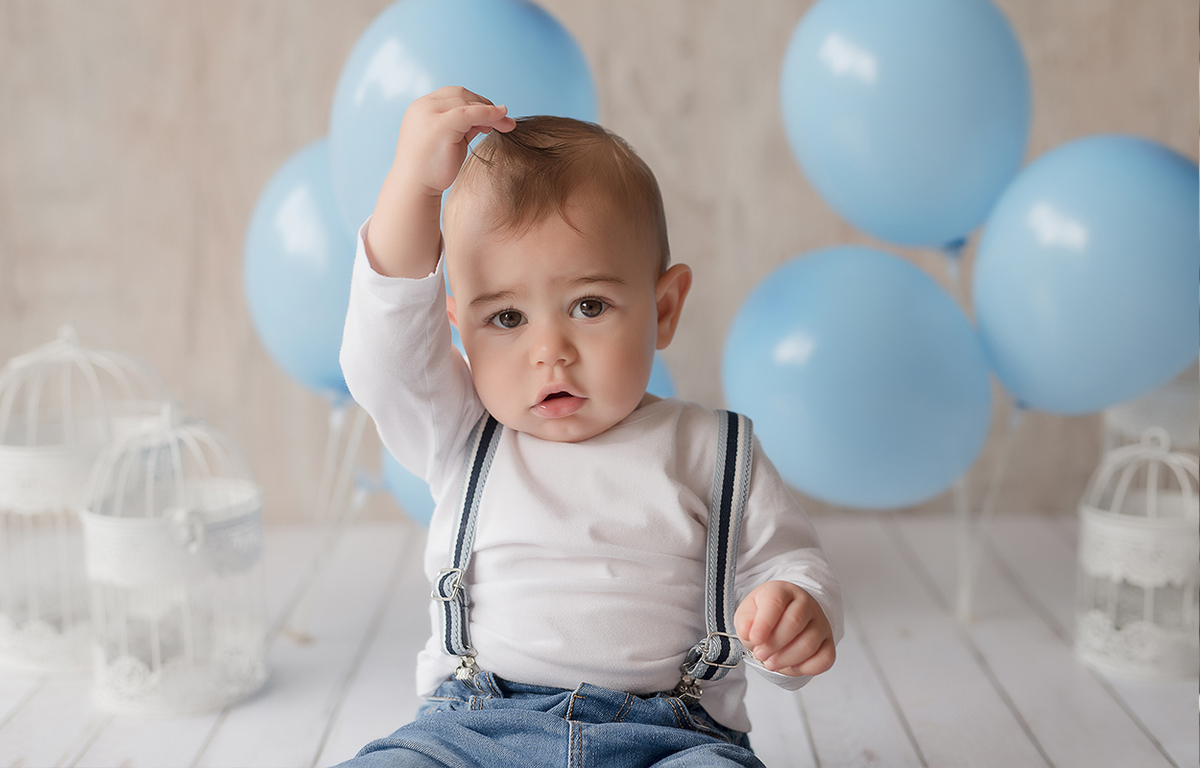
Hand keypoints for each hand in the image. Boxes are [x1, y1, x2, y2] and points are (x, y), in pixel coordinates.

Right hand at [393, 86, 516, 196]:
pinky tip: (502, 117)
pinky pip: (470, 113)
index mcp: (422, 107)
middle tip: (505, 121)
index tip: (492, 117)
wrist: (414, 188)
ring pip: (468, 103)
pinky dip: (488, 113)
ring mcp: (429, 113)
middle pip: (461, 95)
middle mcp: (423, 106)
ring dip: (491, 111)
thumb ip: (463, 127)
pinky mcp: (440, 124)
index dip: (475, 102)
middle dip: (485, 105)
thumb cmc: (431, 170)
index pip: (453, 95)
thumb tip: (486, 119)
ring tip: (507, 125)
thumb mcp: (449, 141)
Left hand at [734, 581, 834, 676]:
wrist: (783, 619)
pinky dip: (806, 668)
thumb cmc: (764, 615)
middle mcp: (805, 603)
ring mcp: (820, 622)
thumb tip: (750, 633)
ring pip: (809, 644)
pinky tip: (791, 666)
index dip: (764, 622)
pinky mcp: (829, 642)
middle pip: (794, 622)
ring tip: (770, 662)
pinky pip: (825, 659)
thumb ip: (745, 622)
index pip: (776, 601)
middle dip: (774, 643)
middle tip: (760, 653)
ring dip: (786, 658)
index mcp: (782, 591)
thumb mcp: (748, 613)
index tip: (754, 639)